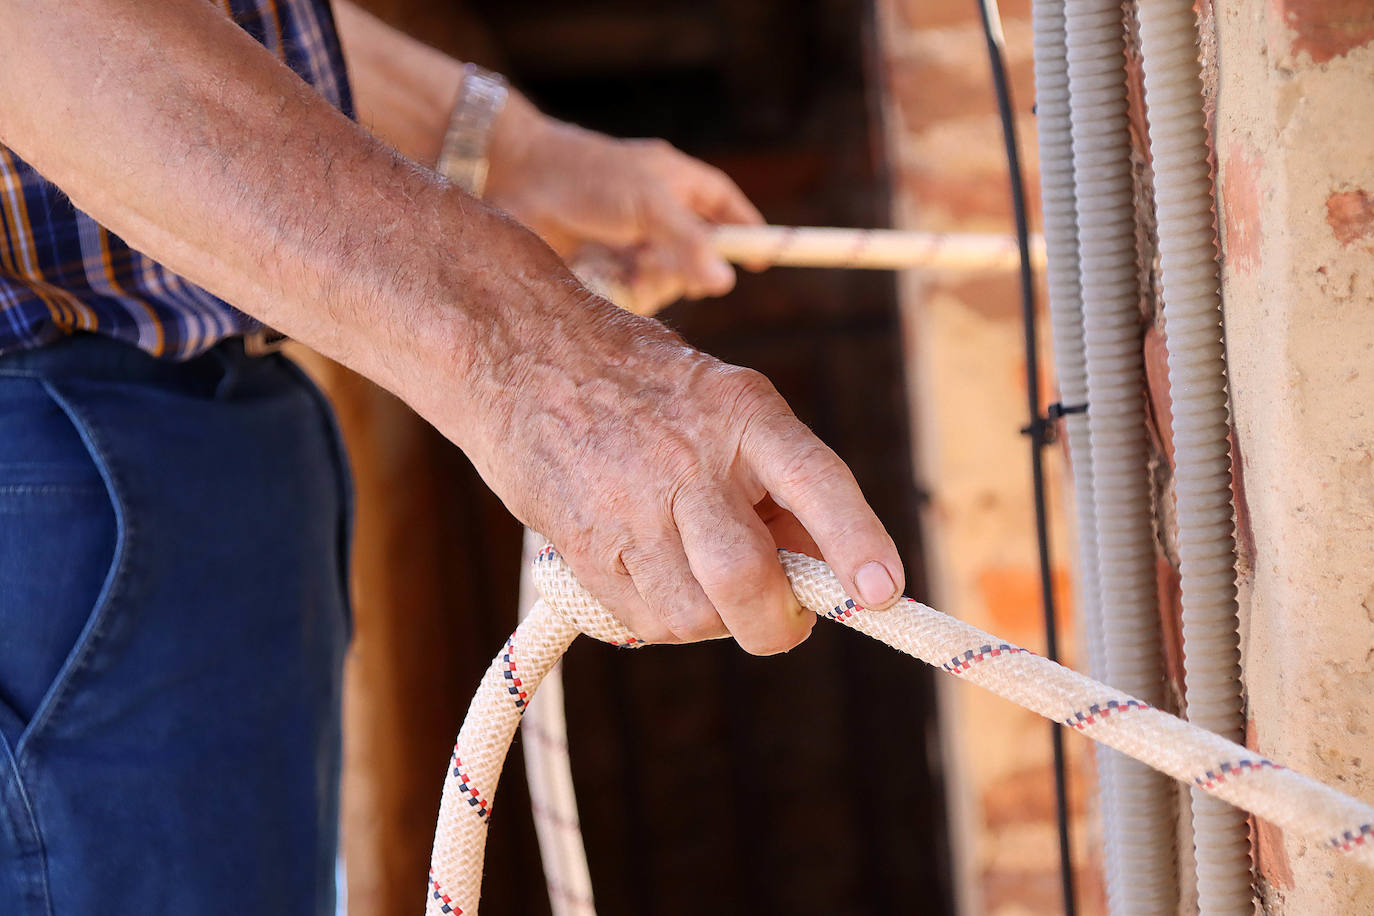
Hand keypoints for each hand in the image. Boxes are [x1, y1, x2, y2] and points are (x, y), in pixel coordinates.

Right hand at [445, 271, 904, 655]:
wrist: (518, 355)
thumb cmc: (642, 386)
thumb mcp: (722, 402)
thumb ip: (774, 481)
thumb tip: (822, 568)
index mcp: (741, 411)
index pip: (815, 481)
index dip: (856, 541)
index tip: (885, 593)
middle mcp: (688, 459)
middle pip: (746, 578)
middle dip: (776, 623)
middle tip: (784, 621)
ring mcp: (631, 506)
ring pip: (696, 615)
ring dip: (715, 619)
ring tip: (701, 573)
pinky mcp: (585, 547)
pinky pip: (646, 620)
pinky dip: (665, 617)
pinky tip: (653, 569)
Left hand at [484, 97, 763, 306]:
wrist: (516, 179)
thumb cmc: (587, 176)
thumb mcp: (648, 204)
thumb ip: (689, 242)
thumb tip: (727, 282)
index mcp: (682, 184)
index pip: (730, 210)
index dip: (748, 236)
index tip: (762, 263)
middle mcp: (661, 215)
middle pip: (699, 259)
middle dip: (684, 270)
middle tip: (660, 264)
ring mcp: (632, 243)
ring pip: (664, 282)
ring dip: (648, 283)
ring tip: (621, 266)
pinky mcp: (605, 268)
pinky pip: (631, 295)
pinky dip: (623, 292)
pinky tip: (602, 276)